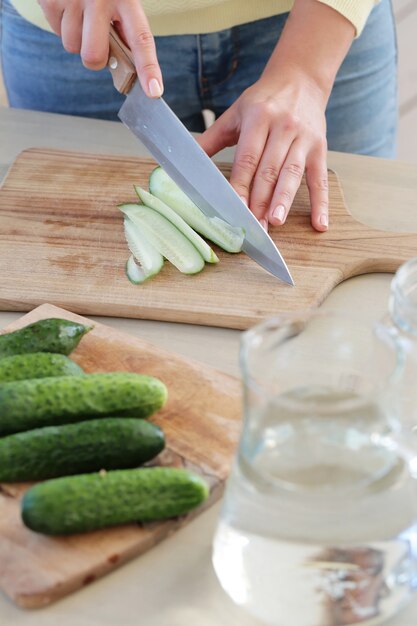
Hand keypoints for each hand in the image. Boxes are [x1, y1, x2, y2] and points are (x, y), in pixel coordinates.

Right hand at [38, 0, 162, 97]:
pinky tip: (68, 9)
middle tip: (96, 42)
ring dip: (77, 39)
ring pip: (73, 47)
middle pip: (94, 57)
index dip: (149, 68)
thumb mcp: (120, 0)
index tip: (154, 90)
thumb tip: (126, 66)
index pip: (141, 39)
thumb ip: (124, 28)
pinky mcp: (52, 0)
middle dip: (95, 59)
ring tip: (81, 15)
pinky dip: (62, 26)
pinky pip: (57, 33)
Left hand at [198, 73, 328, 231]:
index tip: (234, 209)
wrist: (300, 78)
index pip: (247, 159)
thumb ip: (210, 139)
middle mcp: (283, 127)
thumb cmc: (262, 101)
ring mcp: (304, 138)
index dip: (240, 186)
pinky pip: (320, 179)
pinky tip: (319, 223)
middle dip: (260, 200)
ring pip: (292, 174)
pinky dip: (321, 203)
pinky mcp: (320, 148)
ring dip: (284, 200)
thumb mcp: (234, 114)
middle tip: (253, 226)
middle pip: (269, 170)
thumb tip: (183, 160)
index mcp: (258, 119)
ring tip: (276, 222)